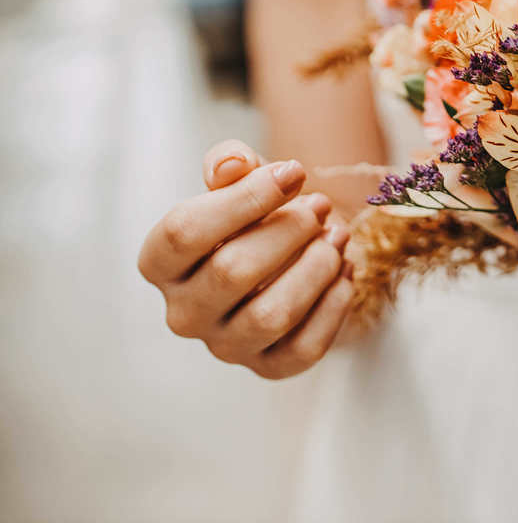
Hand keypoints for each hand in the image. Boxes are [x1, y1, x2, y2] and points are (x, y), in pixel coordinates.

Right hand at [138, 140, 354, 378]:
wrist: (291, 251)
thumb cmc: (255, 212)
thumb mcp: (239, 176)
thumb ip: (228, 162)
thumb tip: (231, 165)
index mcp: (159, 263)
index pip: (184, 232)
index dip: (244, 197)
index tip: (294, 171)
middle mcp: (183, 312)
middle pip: (232, 271)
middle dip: (289, 231)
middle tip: (319, 206)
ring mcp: (225, 346)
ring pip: (272, 315)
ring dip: (316, 268)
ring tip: (337, 236)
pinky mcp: (268, 367)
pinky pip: (304, 348)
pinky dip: (334, 305)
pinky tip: (345, 271)